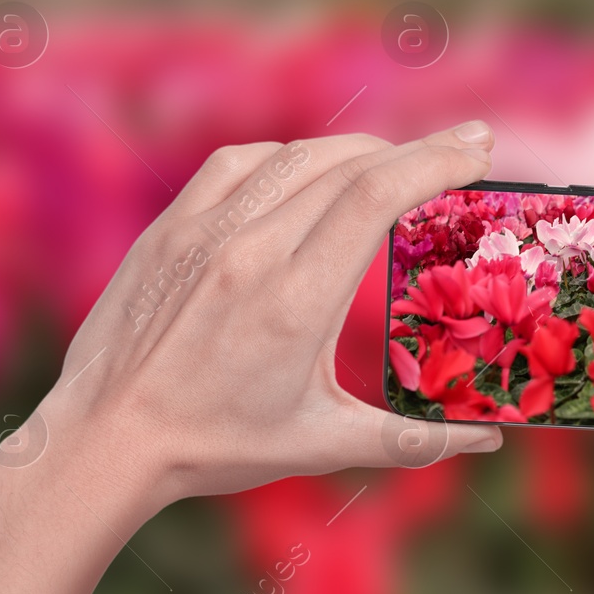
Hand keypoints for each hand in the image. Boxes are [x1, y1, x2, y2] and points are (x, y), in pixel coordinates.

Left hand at [18, 121, 504, 513]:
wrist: (104, 441)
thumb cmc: (215, 446)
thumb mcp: (323, 445)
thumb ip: (414, 439)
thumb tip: (490, 441)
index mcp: (296, 301)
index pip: (375, 196)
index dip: (435, 161)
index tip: (480, 148)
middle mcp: (250, 252)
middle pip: (349, 166)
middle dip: (418, 150)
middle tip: (468, 147)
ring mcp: (204, 232)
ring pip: (298, 157)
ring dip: (359, 150)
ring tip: (398, 161)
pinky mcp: (171, 227)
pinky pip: (241, 163)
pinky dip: (290, 157)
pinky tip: (311, 171)